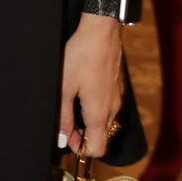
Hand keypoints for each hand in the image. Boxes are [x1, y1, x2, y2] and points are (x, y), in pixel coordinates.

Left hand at [57, 10, 123, 157]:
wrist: (101, 31)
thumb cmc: (81, 56)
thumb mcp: (65, 87)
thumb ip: (64, 116)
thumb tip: (63, 139)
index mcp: (99, 114)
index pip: (98, 149)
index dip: (81, 149)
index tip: (68, 137)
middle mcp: (112, 109)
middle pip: (102, 135)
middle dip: (84, 134)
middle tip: (66, 118)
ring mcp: (117, 97)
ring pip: (106, 120)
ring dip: (90, 119)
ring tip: (73, 100)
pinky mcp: (118, 86)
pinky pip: (109, 105)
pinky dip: (97, 106)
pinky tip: (84, 88)